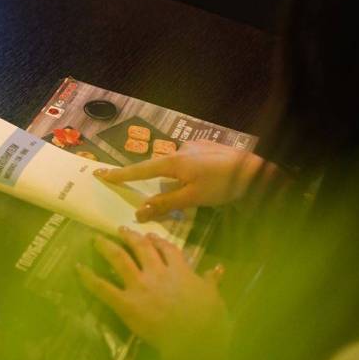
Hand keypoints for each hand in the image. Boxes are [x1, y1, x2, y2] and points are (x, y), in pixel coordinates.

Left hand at [77, 228, 229, 359]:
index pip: (167, 249)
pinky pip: (103, 288)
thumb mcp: (214, 297)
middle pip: (141, 248)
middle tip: (121, 229)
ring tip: (96, 239)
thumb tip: (218, 270)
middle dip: (130, 237)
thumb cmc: (209, 320)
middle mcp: (157, 272)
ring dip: (107, 247)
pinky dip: (89, 278)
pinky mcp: (126, 303)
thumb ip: (211, 281)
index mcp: (180, 270)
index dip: (157, 241)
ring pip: (119, 259)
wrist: (195, 339)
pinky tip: (78, 268)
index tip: (151, 236)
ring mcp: (139, 286)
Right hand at [94, 141, 268, 221]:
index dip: (120, 175)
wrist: (257, 171)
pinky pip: (192, 161)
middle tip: (182, 195)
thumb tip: (138, 213)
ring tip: (205, 191)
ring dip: (183, 179)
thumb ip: (164, 204)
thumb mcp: (193, 199)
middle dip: (164, 184)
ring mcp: (194, 146)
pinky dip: (194, 172)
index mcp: (172, 161)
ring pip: (178, 167)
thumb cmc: (223, 185)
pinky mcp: (207, 146)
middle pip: (160, 169)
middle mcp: (179, 149)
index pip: (139, 170)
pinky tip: (211, 181)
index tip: (101, 174)